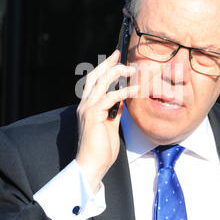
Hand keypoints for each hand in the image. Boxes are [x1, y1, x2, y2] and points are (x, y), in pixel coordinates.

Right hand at [75, 50, 138, 192]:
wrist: (92, 164)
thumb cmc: (101, 149)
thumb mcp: (111, 125)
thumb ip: (114, 111)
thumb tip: (122, 100)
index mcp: (88, 106)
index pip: (95, 81)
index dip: (104, 68)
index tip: (115, 57)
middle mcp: (85, 105)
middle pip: (96, 76)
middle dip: (109, 64)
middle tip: (120, 55)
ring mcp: (88, 109)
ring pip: (101, 82)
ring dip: (118, 73)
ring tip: (132, 70)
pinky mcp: (93, 115)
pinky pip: (110, 97)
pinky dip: (123, 92)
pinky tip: (134, 90)